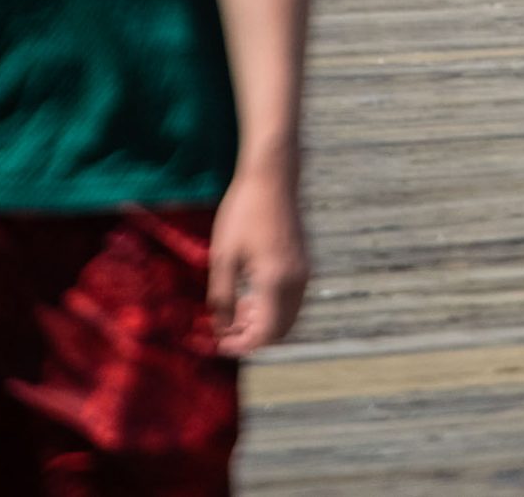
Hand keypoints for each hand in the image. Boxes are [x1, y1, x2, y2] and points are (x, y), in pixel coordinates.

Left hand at [207, 165, 310, 355]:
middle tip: (225, 331)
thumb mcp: (223, 257)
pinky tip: (251, 295)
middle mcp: (296, 282)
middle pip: (280, 331)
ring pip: (288, 317)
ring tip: (235, 312)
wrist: (272, 178)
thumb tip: (220, 328)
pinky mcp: (304, 264)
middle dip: (252, 337)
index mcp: (275, 282)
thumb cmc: (242, 213)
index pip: (264, 334)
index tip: (219, 345)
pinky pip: (292, 301)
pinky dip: (273, 309)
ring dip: (263, 323)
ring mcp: (304, 272)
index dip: (241, 345)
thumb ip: (221, 298)